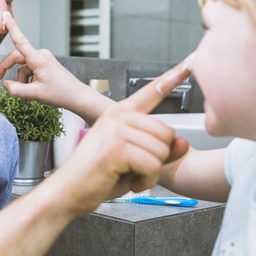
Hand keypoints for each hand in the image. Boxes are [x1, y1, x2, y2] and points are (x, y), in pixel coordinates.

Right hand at [0, 12, 111, 121]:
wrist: (76, 96)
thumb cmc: (60, 93)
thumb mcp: (35, 94)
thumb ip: (16, 89)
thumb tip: (5, 84)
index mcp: (38, 59)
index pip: (20, 41)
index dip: (11, 27)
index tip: (5, 15)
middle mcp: (40, 56)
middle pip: (17, 58)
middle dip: (7, 70)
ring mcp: (43, 60)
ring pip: (23, 68)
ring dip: (21, 82)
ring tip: (25, 98)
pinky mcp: (45, 65)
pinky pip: (30, 71)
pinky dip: (27, 82)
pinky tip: (29, 95)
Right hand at [41, 61, 191, 216]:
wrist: (66, 193)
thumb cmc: (95, 177)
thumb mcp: (134, 162)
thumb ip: (160, 150)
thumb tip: (183, 143)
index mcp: (120, 113)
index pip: (151, 92)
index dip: (172, 77)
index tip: (189, 63)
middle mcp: (118, 116)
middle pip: (167, 133)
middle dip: (157, 159)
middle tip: (135, 169)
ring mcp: (117, 130)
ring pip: (162, 151)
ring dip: (151, 172)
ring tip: (129, 175)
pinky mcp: (117, 148)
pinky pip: (153, 165)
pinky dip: (146, 181)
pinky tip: (130, 183)